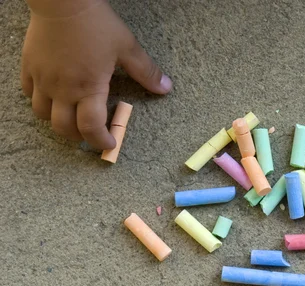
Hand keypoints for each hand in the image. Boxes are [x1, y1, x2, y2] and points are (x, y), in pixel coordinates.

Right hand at [21, 0, 171, 148]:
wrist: (63, 1)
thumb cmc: (96, 24)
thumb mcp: (127, 47)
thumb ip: (145, 71)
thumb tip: (165, 88)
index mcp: (88, 87)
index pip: (91, 127)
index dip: (100, 140)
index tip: (109, 143)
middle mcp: (63, 89)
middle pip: (64, 128)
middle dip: (79, 137)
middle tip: (91, 133)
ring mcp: (43, 79)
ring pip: (43, 115)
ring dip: (58, 121)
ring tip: (71, 117)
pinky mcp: (29, 67)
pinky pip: (29, 93)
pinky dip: (40, 101)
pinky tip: (53, 95)